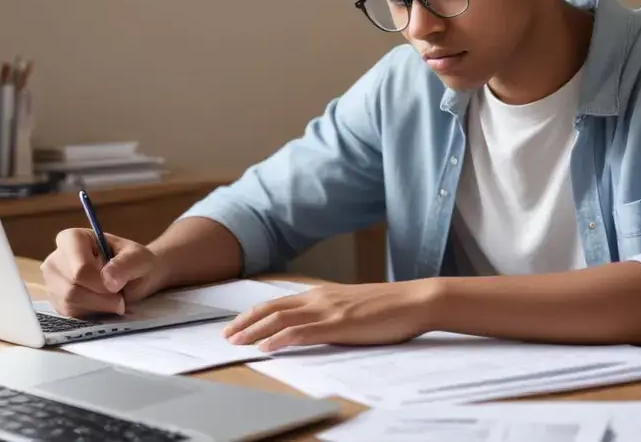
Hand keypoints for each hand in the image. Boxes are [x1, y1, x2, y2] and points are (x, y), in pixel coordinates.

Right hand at [40, 228, 165, 317]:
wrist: (134, 278)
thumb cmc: (135, 263)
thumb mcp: (140, 258)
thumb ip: (126, 265)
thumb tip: (108, 280)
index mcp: (72, 239)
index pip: (79, 268)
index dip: (100, 282)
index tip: (117, 284)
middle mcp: (55, 259)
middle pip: (72, 287)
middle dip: (101, 296)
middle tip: (120, 294)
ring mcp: (52, 282)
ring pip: (69, 303)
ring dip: (98, 306)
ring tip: (113, 297)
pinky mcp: (56, 302)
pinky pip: (70, 314)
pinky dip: (92, 313)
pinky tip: (102, 304)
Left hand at [222, 280, 441, 351]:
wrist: (414, 301)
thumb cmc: (389, 307)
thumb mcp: (353, 306)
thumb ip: (331, 312)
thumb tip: (315, 324)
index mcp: (323, 294)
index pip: (278, 302)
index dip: (254, 313)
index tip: (236, 324)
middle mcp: (320, 298)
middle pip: (272, 308)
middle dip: (245, 322)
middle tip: (225, 335)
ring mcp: (328, 310)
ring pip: (281, 318)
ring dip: (255, 331)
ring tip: (237, 342)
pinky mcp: (339, 325)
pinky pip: (302, 332)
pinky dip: (280, 338)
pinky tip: (267, 347)